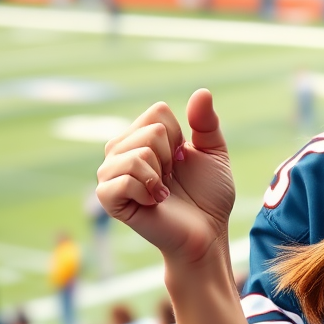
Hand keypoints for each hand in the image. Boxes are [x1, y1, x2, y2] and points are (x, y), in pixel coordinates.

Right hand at [96, 89, 235, 265]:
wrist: (207, 233)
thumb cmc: (209, 196)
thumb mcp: (214, 153)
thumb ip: (206, 123)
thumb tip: (202, 91)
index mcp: (142, 137)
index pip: (159, 112)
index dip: (180, 136)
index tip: (183, 161)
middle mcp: (121, 151)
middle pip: (151, 130)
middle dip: (172, 156)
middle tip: (172, 178)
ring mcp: (111, 174)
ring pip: (137, 153)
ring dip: (160, 174)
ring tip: (163, 190)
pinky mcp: (109, 199)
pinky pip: (122, 179)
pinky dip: (146, 190)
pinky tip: (154, 201)